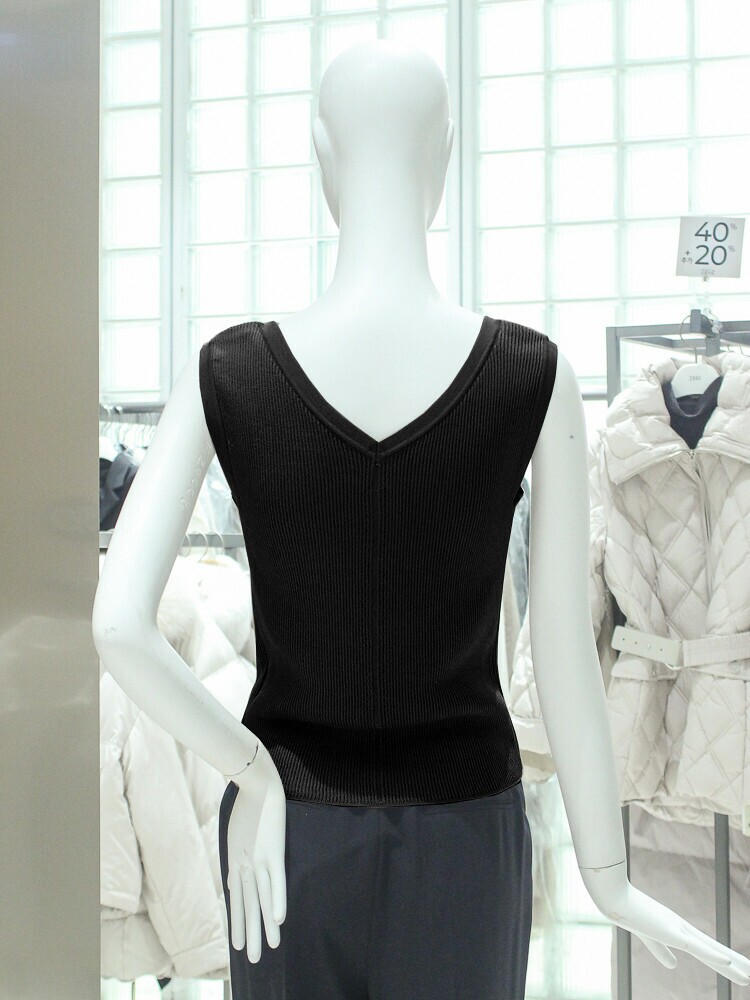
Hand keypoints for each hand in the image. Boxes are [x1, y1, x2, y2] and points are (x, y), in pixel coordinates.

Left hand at [225, 748, 287, 962]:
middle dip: (249, 932)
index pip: (237, 897)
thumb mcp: (237, 826)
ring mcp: (258, 858)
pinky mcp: (272, 850)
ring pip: (261, 898)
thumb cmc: (246, 796)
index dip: (238, 920)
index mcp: (236, 859)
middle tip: (252, 959)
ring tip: (268, 949)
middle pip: (247, 904)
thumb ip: (238, 849)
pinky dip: (276, 898)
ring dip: (264, 925)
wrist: (252, 778)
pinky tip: (279, 919)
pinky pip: (275, 880)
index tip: (239, 942)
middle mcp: (244, 863)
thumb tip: (234, 869)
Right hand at [580, 861, 749, 985]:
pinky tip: (729, 963)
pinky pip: (697, 947)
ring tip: (749, 975)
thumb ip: (660, 950)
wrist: (613, 896)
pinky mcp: (672, 932)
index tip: (735, 966)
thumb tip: (674, 966)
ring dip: (732, 964)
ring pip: (711, 951)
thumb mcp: (646, 935)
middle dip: (733, 963)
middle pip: (713, 950)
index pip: (705, 948)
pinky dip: (714, 956)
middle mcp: (683, 929)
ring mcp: (679, 930)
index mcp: (677, 929)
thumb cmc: (626, 912)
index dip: (721, 959)